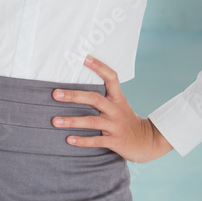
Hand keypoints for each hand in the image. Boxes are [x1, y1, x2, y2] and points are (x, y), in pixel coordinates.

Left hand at [51, 54, 173, 162]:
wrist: (146, 142)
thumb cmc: (126, 120)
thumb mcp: (119, 105)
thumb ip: (104, 96)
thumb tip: (77, 85)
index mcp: (118, 98)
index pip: (111, 77)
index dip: (98, 66)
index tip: (83, 58)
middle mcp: (116, 110)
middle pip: (95, 99)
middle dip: (74, 96)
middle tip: (55, 93)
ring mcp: (116, 125)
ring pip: (92, 121)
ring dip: (72, 121)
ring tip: (55, 121)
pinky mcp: (115, 141)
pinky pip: (96, 141)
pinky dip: (82, 140)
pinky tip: (69, 139)